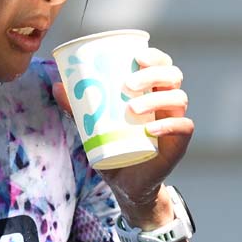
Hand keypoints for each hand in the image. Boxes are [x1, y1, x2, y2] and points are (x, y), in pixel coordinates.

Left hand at [52, 47, 192, 222]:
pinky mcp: (178, 143)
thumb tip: (57, 85)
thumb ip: (78, 109)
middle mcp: (166, 102)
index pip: (161, 65)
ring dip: (157, 99)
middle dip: (153, 74)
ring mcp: (174, 121)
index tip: (137, 56)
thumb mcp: (92, 128)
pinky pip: (183, 127)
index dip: (155, 57)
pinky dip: (169, 125)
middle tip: (128, 84)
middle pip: (173, 76)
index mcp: (150, 91)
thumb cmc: (112, 148)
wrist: (125, 184)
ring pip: (178, 99)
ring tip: (132, 109)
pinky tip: (150, 129)